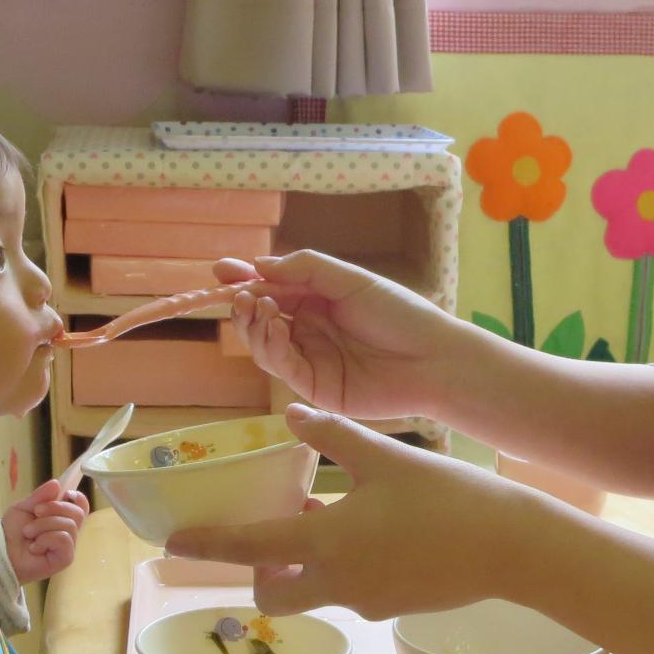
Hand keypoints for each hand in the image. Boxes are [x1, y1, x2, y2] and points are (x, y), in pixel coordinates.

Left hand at [2, 479, 88, 581]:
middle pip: (77, 513)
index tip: (65, 493)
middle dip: (55, 508)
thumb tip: (57, 483)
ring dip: (44, 525)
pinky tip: (35, 547)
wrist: (1, 551)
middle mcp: (68, 532)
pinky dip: (46, 538)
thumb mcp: (24, 507)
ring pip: (69, 525)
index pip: (82, 507)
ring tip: (28, 533)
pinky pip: (64, 539)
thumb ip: (40, 496)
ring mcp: (68, 546)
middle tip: (36, 512)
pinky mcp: (65, 558)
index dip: (78, 498)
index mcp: (61, 518)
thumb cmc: (12, 531)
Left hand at [165, 405, 543, 619]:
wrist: (511, 548)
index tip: (171, 546)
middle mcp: (336, 583)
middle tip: (266, 537)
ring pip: (313, 592)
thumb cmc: (446, 498)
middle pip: (272, 594)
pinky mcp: (392, 608)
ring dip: (304, 565)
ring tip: (326, 517)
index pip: (247, 548)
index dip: (206, 546)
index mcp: (325, 543)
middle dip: (258, 573)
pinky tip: (372, 533)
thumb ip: (331, 437)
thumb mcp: (384, 457)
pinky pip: (350, 591)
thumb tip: (290, 414)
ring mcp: (365, 602)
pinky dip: (343, 568)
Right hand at [216, 251, 472, 420]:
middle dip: (244, 305)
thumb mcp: (350, 280)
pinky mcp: (315, 388)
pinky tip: (276, 329)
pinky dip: (272, 348)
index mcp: (318, 300)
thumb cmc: (400, 313)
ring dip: (254, 326)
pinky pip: (282, 367)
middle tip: (239, 295)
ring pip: (264, 345)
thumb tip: (258, 265)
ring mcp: (311, 359)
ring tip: (259, 308)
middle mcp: (309, 329)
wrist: (433, 359)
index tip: (220, 270)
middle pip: (261, 319)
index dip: (244, 280)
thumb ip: (304, 269)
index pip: (271, 289)